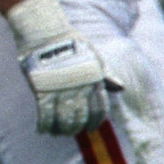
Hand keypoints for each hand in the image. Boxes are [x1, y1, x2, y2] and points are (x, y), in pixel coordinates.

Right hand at [6, 0, 121, 135]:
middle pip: (81, 118)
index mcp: (94, 79)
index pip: (100, 109)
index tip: (90, 128)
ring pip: (64, 120)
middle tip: (70, 131)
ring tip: (56, 132)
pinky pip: (45, 115)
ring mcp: (60, 89)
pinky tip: (42, 129)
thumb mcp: (93, 55)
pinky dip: (44, 126)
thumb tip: (121, 88)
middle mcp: (79, 87)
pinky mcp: (42, 89)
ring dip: (61, 130)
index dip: (96, 122)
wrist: (45, 31)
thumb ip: (105, 74)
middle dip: (76, 128)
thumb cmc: (70, 41)